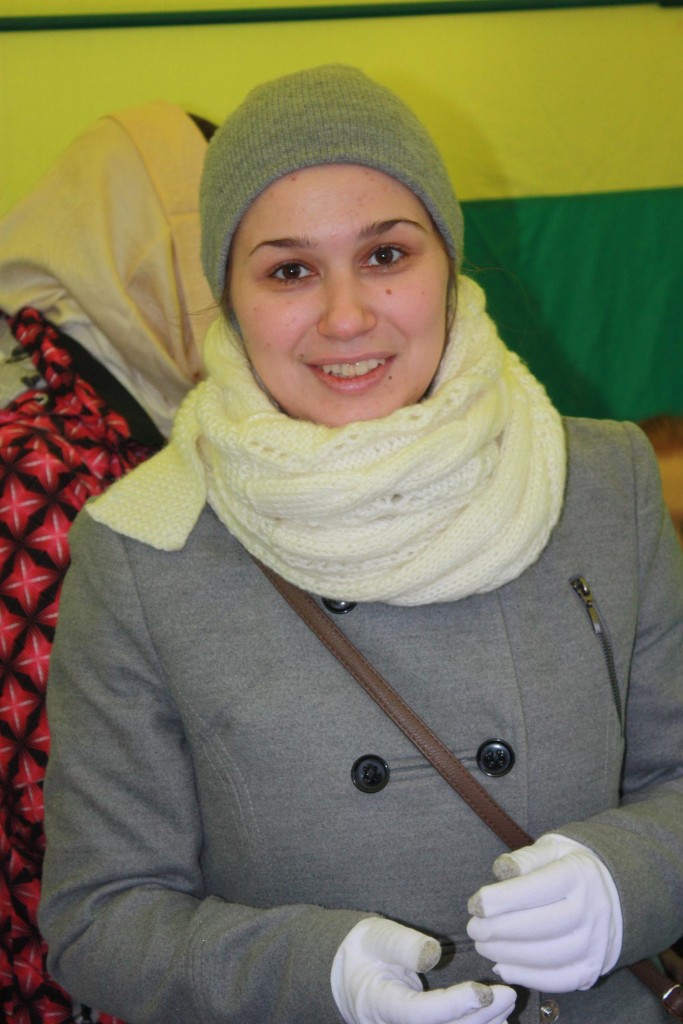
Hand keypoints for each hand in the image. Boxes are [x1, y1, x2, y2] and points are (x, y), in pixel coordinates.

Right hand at [331, 917, 515, 1023]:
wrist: (346, 977)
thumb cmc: (364, 951)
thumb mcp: (376, 936)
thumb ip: (403, 944)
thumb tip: (433, 954)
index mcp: (378, 1003)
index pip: (419, 1013)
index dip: (454, 1006)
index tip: (483, 991)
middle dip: (479, 1018)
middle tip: (508, 994)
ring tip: (507, 1008)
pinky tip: (495, 1021)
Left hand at [467, 833, 622, 991]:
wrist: (613, 894)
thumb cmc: (569, 867)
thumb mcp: (551, 849)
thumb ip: (525, 858)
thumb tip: (501, 870)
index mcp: (578, 875)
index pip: (536, 889)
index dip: (501, 900)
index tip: (475, 904)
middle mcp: (592, 910)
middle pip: (540, 926)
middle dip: (499, 930)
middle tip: (473, 928)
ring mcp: (595, 943)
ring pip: (547, 956)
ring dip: (508, 955)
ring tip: (483, 945)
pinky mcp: (592, 968)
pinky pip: (558, 980)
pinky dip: (527, 977)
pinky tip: (502, 966)